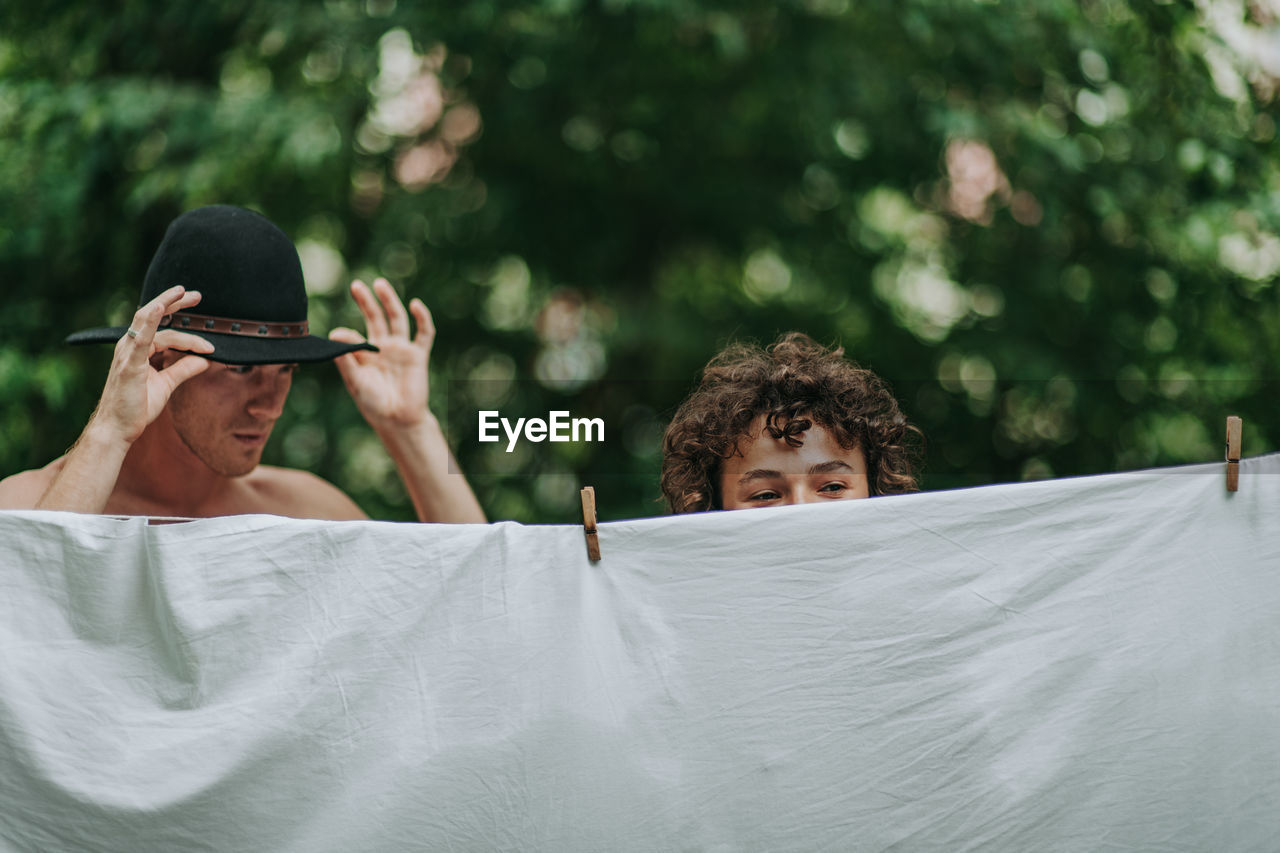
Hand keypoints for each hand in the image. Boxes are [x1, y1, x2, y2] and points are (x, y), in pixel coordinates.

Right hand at [88, 285, 213, 446]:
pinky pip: (141, 338)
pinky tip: (160, 307)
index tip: (209, 341)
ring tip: (182, 293)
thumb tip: (204, 360)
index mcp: (138, 350)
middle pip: (153, 316)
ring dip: (166, 304)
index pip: (164, 330)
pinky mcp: (129, 364)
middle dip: (175, 302)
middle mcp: (130, 347)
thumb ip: (183, 369)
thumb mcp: (166, 384)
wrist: (117, 428)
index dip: (187, 330)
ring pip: (149, 322)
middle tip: (196, 294)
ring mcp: (127, 354)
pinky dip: (151, 320)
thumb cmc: (135, 407)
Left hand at [329, 278, 434, 430]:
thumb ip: (346, 359)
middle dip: (366, 302)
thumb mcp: (356, 381)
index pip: (354, 336)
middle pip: (375, 318)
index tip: (338, 335)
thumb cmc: (374, 404)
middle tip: (356, 285)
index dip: (346, 334)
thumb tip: (335, 333)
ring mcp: (401, 350)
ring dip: (389, 300)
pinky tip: (415, 304)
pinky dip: (422, 318)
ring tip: (379, 284)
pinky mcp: (417, 355)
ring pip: (396, 319)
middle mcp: (383, 348)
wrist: (398, 420)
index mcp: (365, 355)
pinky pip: (423, 334)